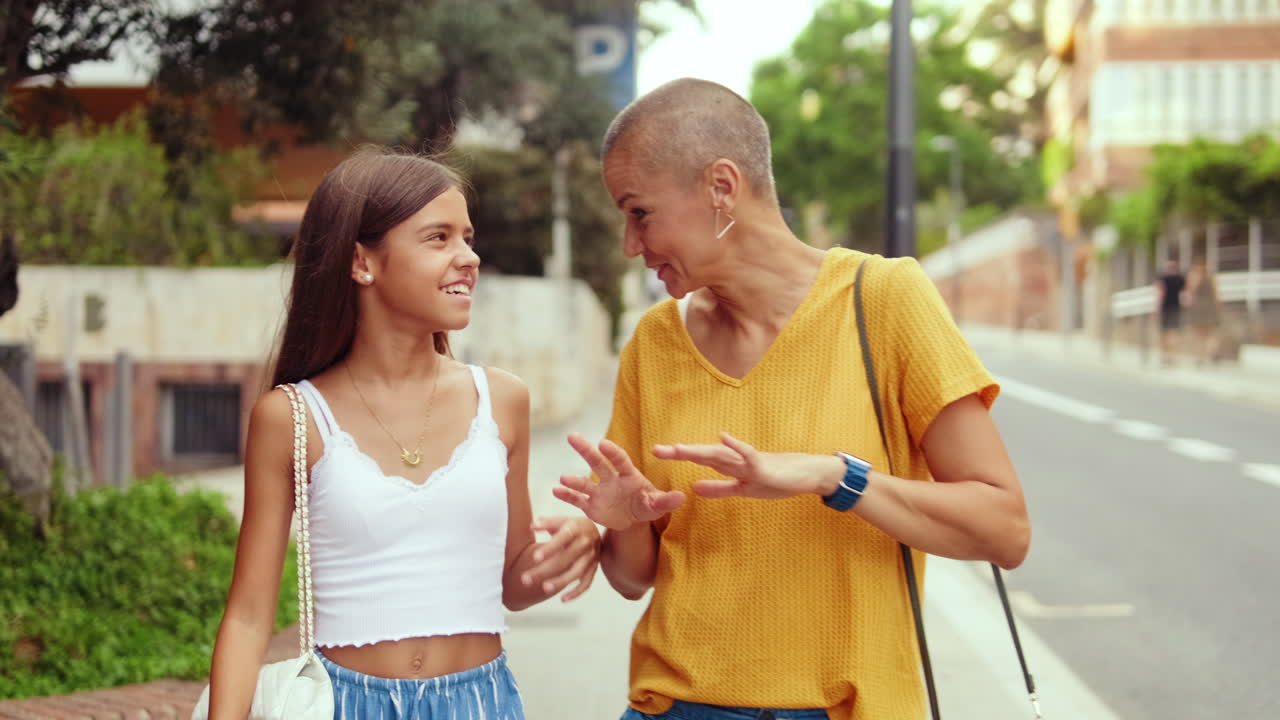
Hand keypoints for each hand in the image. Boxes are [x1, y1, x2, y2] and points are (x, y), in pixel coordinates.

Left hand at [521, 516, 600, 601]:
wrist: (595, 531)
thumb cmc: (573, 526)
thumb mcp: (561, 520)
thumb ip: (546, 523)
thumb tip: (532, 526)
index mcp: (576, 528)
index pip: (563, 538)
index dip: (550, 548)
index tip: (535, 557)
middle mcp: (585, 543)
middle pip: (565, 558)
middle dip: (545, 570)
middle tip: (526, 579)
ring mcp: (591, 557)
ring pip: (577, 572)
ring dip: (560, 581)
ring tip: (544, 588)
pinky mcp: (593, 569)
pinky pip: (587, 583)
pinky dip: (576, 592)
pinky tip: (563, 599)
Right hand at [553, 433, 686, 530]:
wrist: (632, 519)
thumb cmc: (647, 505)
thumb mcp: (658, 505)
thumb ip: (667, 500)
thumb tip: (682, 496)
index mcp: (628, 475)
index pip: (620, 460)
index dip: (613, 452)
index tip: (603, 443)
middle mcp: (611, 480)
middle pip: (597, 462)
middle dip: (586, 450)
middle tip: (572, 437)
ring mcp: (599, 492)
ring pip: (584, 482)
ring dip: (574, 479)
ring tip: (563, 477)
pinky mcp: (590, 506)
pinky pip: (577, 499)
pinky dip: (567, 495)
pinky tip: (555, 489)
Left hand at [653, 432, 842, 499]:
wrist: (809, 475)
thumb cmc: (780, 480)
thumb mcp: (744, 490)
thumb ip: (720, 488)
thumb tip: (694, 489)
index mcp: (732, 467)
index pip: (701, 459)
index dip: (680, 455)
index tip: (657, 453)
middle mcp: (737, 460)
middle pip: (705, 454)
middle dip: (681, 452)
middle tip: (656, 449)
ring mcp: (751, 462)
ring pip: (721, 454)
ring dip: (700, 450)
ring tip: (679, 448)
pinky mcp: (765, 465)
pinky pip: (749, 455)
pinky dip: (737, 446)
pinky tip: (723, 437)